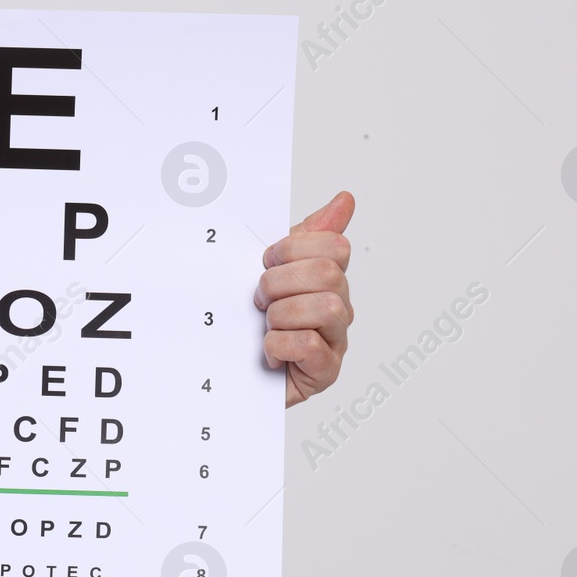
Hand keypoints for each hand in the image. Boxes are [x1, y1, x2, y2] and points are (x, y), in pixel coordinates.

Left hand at [254, 191, 355, 406]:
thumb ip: (306, 237)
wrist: (231, 376)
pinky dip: (279, 345)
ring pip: (325, 307)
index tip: (267, 263)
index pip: (335, 245)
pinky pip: (310, 345)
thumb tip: (345, 200)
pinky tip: (269, 353)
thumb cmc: (253, 323)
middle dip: (280, 283)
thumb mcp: (271, 271)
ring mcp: (335, 341)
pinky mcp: (325, 372)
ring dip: (280, 315)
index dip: (292, 249)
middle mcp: (338, 308)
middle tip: (259, 300)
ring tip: (266, 327)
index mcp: (328, 279)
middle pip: (327, 273)